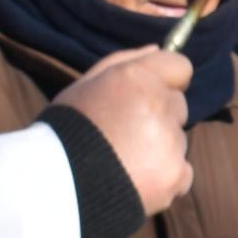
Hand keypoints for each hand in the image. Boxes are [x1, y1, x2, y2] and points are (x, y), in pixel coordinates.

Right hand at [50, 47, 192, 213]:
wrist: (56, 188)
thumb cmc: (66, 133)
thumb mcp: (84, 86)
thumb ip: (123, 62)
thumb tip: (158, 48)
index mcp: (136, 78)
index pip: (180, 67)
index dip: (166, 81)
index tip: (149, 96)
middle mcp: (159, 105)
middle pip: (177, 106)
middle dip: (159, 117)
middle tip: (123, 136)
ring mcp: (170, 141)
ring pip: (178, 140)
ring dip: (159, 149)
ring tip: (121, 162)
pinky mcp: (175, 174)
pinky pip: (182, 173)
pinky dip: (164, 179)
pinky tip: (133, 181)